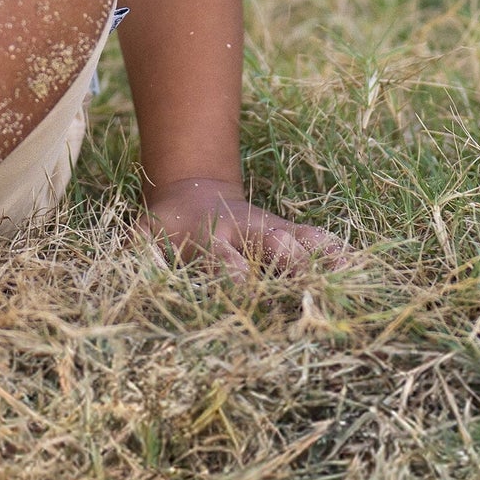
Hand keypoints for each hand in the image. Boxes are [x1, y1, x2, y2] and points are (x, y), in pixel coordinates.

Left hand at [141, 175, 353, 278]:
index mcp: (210, 237)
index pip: (221, 258)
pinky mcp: (292, 233)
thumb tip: (114, 287)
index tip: (240, 286)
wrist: (195, 192)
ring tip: (352, 281)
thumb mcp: (144, 236)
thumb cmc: (167, 226)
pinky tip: (365, 272)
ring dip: (325, 260)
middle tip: (306, 280)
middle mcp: (247, 232)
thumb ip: (135, 256)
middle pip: (273, 244)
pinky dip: (342, 254)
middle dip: (289, 260)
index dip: (230, 271)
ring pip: (304, 241)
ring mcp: (274, 230)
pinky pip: (321, 241)